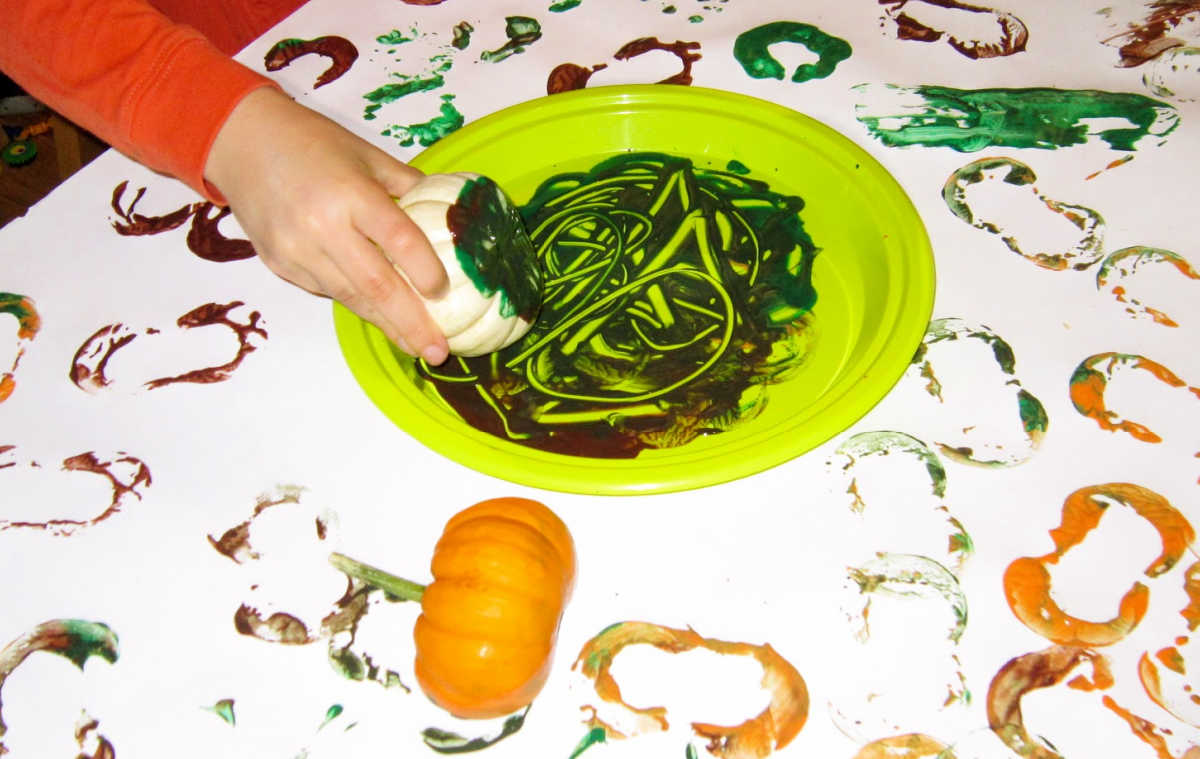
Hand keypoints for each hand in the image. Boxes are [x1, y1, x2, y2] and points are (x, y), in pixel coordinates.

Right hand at [204, 86, 449, 363]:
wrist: (241, 142)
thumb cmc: (311, 143)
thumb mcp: (367, 154)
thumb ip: (408, 186)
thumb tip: (449, 215)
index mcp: (352, 193)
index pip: (398, 240)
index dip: (424, 271)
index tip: (444, 294)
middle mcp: (322, 227)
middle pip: (376, 285)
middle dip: (411, 323)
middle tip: (439, 352)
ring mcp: (297, 250)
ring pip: (351, 297)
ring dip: (386, 324)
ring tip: (416, 345)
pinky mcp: (281, 264)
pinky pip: (326, 290)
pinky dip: (356, 303)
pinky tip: (379, 316)